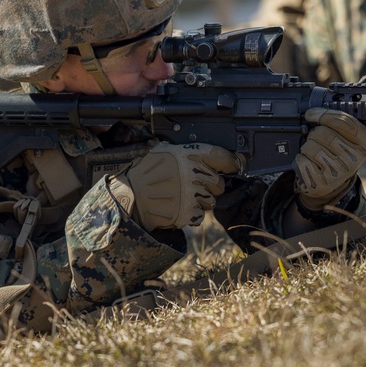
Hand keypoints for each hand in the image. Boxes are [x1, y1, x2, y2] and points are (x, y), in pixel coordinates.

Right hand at [120, 142, 239, 230]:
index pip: (220, 156)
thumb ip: (182, 150)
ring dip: (201, 201)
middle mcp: (193, 174)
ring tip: (183, 197)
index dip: (230, 161)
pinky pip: (200, 215)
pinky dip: (192, 214)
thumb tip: (202, 151)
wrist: (131, 199)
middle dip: (210, 186)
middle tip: (195, 186)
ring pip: (211, 201)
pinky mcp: (189, 213)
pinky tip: (178, 208)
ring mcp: (192, 195)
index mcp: (188, 156)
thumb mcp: (161, 151)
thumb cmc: (144, 174)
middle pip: (219, 183)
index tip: (235, 164)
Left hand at [293, 108, 365, 210]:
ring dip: (306, 146)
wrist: (330, 183)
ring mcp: (338, 172)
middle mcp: (354, 158)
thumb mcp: (345, 138)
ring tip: (313, 152)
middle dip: (314, 132)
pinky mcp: (322, 182)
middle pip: (324, 133)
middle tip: (316, 138)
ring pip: (311, 146)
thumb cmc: (336, 154)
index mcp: (363, 143)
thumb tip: (314, 111)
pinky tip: (308, 162)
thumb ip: (337, 122)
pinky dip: (300, 159)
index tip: (311, 114)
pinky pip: (302, 160)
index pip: (344, 122)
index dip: (324, 115)